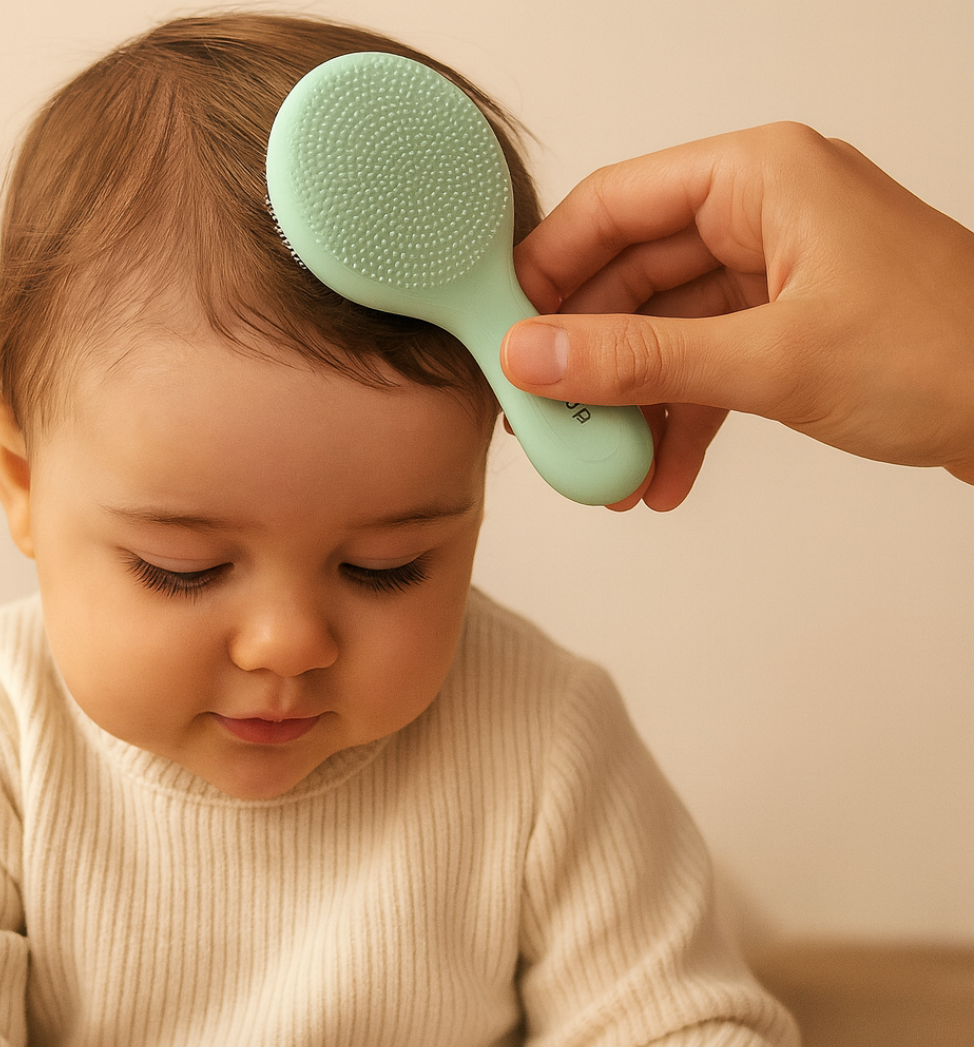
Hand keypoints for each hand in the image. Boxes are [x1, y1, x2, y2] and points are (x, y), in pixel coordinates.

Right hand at [501, 122, 973, 509]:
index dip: (549, 269)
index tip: (504, 331)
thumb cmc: (944, 355)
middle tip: (548, 418)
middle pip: (631, 277)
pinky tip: (661, 479)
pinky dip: (680, 422)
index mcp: (757, 178)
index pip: (614, 205)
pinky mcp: (788, 328)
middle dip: (589, 359)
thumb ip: (640, 361)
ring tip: (606, 470)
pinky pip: (705, 368)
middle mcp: (760, 214)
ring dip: (632, 405)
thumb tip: (533, 357)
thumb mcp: (770, 360)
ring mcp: (774, 274)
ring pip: (664, 333)